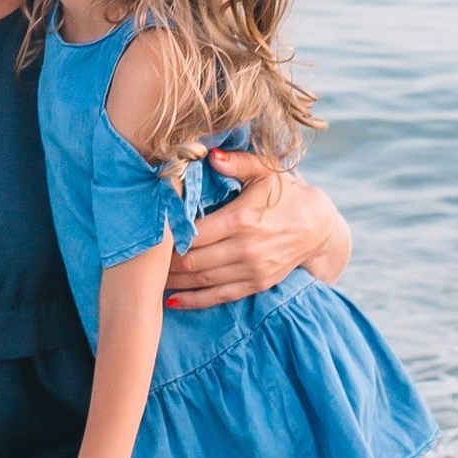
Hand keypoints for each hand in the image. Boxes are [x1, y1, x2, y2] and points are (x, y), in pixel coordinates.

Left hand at [165, 158, 349, 307]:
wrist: (317, 228)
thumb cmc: (285, 194)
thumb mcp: (266, 171)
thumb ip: (238, 162)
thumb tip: (211, 156)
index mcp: (242, 220)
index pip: (195, 233)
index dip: (170, 236)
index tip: (149, 233)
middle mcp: (245, 249)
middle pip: (193, 260)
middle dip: (164, 262)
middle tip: (139, 258)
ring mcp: (251, 271)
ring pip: (202, 281)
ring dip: (172, 282)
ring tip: (147, 279)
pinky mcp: (256, 285)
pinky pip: (218, 297)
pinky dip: (193, 301)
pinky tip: (170, 300)